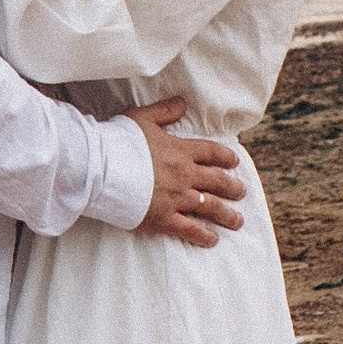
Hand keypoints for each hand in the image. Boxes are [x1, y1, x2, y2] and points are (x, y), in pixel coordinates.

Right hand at [129, 98, 248, 248]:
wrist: (101, 168)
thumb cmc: (118, 140)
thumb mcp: (142, 118)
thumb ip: (165, 111)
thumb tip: (182, 103)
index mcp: (180, 150)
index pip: (212, 153)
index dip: (226, 157)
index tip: (234, 162)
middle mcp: (184, 175)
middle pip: (217, 182)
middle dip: (233, 188)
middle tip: (241, 192)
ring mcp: (176, 198)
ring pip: (210, 207)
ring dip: (227, 215)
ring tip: (237, 221)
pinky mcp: (164, 219)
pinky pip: (190, 230)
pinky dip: (204, 236)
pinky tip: (213, 240)